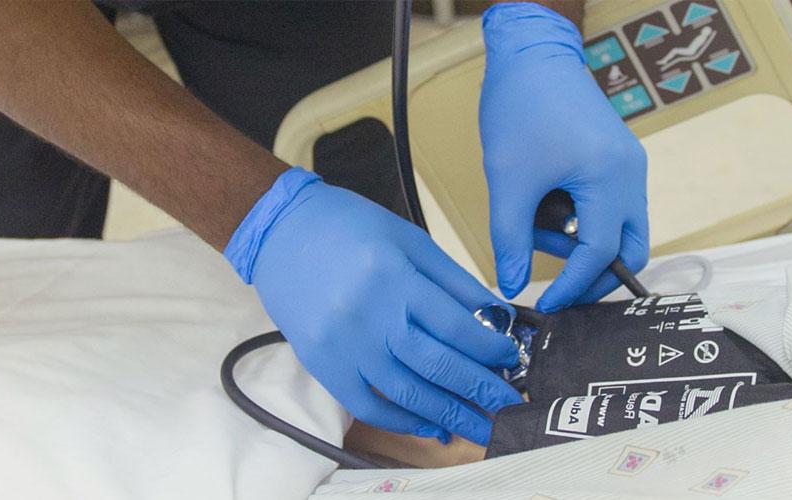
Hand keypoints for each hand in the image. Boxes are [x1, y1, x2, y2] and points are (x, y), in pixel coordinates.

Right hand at [223, 168, 522, 444]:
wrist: (280, 230)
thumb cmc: (348, 227)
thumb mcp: (409, 239)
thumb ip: (453, 281)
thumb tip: (495, 317)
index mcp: (394, 276)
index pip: (456, 325)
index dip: (490, 349)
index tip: (511, 361)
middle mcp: (369, 314)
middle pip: (437, 365)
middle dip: (481, 391)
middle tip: (511, 408)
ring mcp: (343, 344)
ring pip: (406, 393)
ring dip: (449, 415)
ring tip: (481, 427)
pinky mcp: (322, 364)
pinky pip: (367, 405)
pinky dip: (402, 422)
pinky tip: (432, 426)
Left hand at [480, 3, 648, 311]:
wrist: (531, 57)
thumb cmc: (521, 108)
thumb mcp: (509, 180)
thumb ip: (510, 238)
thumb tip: (509, 282)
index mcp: (610, 178)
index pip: (601, 253)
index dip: (573, 286)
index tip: (548, 305)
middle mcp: (631, 174)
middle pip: (630, 248)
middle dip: (596, 276)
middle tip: (562, 292)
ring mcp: (628, 166)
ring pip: (618, 228)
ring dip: (579, 242)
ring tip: (534, 222)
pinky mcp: (616, 160)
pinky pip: (608, 205)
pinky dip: (580, 219)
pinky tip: (544, 204)